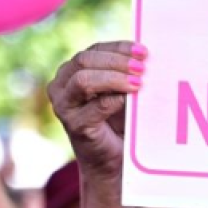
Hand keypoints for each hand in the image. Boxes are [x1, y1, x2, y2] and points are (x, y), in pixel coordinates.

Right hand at [47, 41, 146, 180]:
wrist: (113, 159)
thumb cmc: (119, 121)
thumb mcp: (121, 91)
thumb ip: (126, 73)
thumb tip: (146, 56)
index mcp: (72, 71)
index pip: (94, 50)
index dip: (118, 48)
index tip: (143, 51)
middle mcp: (61, 85)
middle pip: (84, 60)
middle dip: (116, 61)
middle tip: (142, 68)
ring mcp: (63, 105)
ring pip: (83, 80)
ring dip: (114, 78)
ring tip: (138, 83)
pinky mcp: (73, 125)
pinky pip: (94, 107)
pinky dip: (114, 100)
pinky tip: (129, 100)